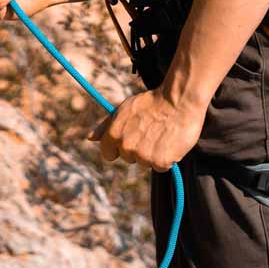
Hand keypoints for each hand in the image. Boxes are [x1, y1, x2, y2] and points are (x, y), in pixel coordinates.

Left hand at [88, 89, 206, 171]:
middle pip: (129, 158)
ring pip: (146, 163)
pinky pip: (162, 167)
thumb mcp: (124, 110)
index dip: (119, 147)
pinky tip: (170, 142)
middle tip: (151, 131)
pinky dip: (168, 158)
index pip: (109, 154)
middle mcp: (126, 147)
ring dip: (154, 153)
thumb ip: (105, 126)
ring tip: (162, 134)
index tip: (131, 140)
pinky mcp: (161, 162)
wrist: (179, 100)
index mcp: (114, 134)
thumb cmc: (152, 103)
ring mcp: (143, 156)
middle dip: (139, 149)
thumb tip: (90, 138)